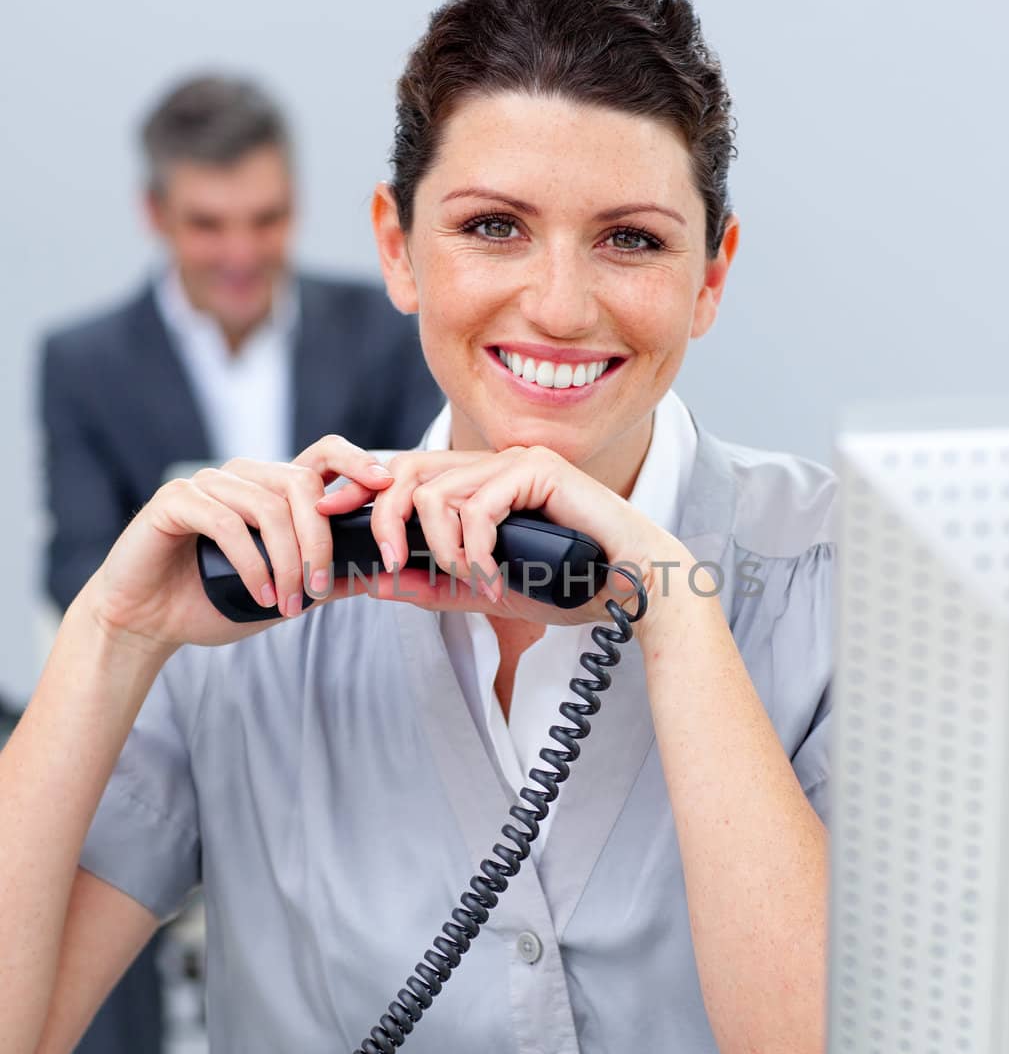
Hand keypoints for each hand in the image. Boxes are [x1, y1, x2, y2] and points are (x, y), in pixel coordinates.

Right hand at [83, 436, 395, 654]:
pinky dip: (252, 564)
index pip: (321, 455)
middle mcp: (241, 477)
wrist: (147, 622)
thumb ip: (326, 578)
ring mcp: (206, 484)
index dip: (356, 461)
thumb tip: (380, 573)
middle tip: (319, 589)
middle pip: (301, 484)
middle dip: (319, 540)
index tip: (385, 485)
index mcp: (271, 489)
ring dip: (287, 561)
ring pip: (268, 507)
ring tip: (290, 604)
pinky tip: (261, 596)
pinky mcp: (175, 500)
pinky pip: (227, 523)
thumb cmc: (213, 602)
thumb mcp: (284, 592)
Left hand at [318, 442, 677, 628]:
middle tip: (386, 566)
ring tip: (471, 583)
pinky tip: (492, 576)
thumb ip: (436, 585)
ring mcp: (516, 461)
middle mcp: (493, 464)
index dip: (363, 490)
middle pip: (408, 473)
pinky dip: (475, 549)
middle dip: (384, 519)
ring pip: (437, 492)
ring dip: (443, 550)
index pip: (406, 474)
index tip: (328, 514)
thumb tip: (379, 582)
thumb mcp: (487, 591)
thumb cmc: (572, 587)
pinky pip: (478, 505)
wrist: (634, 589)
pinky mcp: (538, 469)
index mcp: (479, 484)